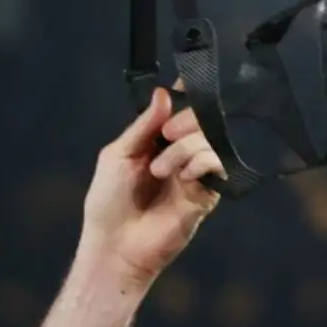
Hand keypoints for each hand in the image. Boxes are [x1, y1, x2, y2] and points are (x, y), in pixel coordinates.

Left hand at [78, 85, 222, 288]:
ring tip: (159, 170)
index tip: (188, 81)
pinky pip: (217, 164)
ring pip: (209, 140)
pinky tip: (181, 176)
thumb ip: (142, 125)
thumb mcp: (117, 156)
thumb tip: (164, 93)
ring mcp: (194, 173)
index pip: (179, 111)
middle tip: (168, 133)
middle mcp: (178, 154)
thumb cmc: (108, 203)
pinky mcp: (207, 193)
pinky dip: (200, 162)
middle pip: (200, 120)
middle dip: (186, 119)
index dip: (185, 95)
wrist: (115, 246)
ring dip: (183, 148)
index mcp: (155, 143)